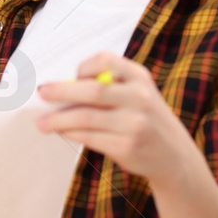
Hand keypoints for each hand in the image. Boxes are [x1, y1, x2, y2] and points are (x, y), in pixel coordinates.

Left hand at [34, 52, 201, 189]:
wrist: (175, 157)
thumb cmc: (147, 120)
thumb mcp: (139, 94)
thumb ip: (110, 87)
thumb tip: (62, 89)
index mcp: (140, 78)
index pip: (105, 60)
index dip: (84, 68)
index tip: (73, 77)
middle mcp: (139, 98)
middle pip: (92, 90)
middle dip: (61, 92)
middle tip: (42, 94)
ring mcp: (134, 124)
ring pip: (85, 117)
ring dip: (59, 120)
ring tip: (42, 122)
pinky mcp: (126, 147)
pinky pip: (90, 137)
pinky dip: (71, 133)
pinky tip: (63, 132)